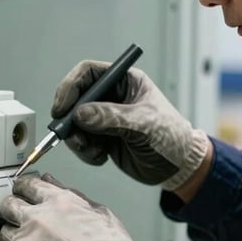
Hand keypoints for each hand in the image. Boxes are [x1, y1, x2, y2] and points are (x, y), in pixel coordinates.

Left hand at [0, 174, 145, 240]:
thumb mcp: (100, 214)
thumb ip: (73, 196)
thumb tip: (54, 185)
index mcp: (57, 202)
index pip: (27, 185)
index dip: (23, 187)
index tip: (22, 191)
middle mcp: (37, 221)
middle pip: (8, 206)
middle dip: (12, 208)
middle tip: (18, 215)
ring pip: (6, 234)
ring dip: (16, 237)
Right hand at [51, 60, 208, 190]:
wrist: (179, 167)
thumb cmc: (171, 137)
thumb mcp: (143, 124)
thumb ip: (111, 117)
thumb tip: (80, 115)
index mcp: (124, 81)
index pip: (88, 73)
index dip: (70, 87)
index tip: (62, 108)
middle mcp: (112, 96)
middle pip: (76, 98)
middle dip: (69, 119)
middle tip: (70, 135)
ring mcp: (105, 118)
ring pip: (74, 123)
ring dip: (77, 139)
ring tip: (93, 151)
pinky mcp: (102, 137)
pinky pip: (81, 141)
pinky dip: (85, 151)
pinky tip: (101, 157)